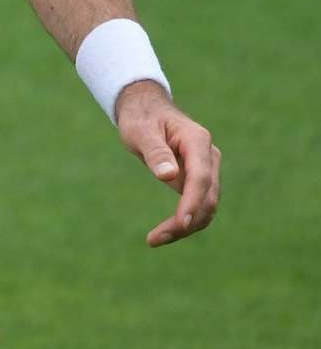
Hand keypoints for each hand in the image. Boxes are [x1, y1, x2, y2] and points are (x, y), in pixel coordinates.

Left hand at [114, 82, 220, 246]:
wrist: (146, 108)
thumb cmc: (141, 118)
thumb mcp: (140, 131)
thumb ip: (155, 151)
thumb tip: (169, 176)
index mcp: (197, 141)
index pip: (201, 178)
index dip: (192, 203)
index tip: (180, 224)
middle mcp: (208, 156)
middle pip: (208, 197)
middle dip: (186, 222)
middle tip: (155, 239)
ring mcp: (207, 168)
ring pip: (206, 206)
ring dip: (185, 226)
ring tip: (154, 239)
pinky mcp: (199, 179)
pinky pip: (197, 204)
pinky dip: (185, 220)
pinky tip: (165, 232)